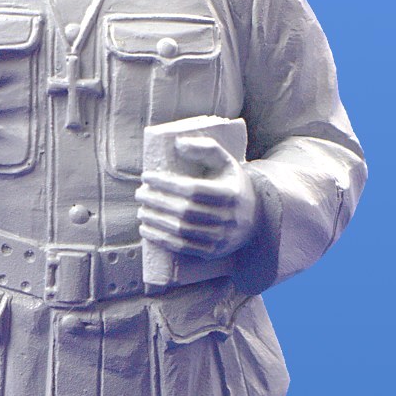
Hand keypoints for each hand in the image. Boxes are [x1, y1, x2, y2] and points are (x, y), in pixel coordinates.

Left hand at [135, 134, 259, 258]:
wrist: (256, 218)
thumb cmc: (232, 185)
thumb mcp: (226, 162)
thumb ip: (205, 148)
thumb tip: (178, 144)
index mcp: (230, 193)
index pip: (193, 189)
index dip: (167, 184)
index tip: (147, 177)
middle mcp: (227, 217)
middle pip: (184, 211)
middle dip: (157, 202)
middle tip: (140, 193)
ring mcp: (220, 237)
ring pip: (181, 230)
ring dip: (156, 221)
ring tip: (141, 211)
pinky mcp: (212, 252)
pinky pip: (183, 248)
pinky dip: (161, 239)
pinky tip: (146, 229)